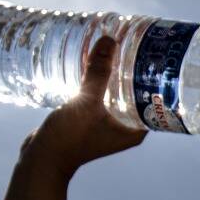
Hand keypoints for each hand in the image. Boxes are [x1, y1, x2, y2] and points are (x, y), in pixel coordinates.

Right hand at [22, 34, 146, 171]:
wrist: (41, 159)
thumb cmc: (69, 138)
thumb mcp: (87, 102)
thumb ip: (98, 72)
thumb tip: (109, 41)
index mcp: (134, 130)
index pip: (155, 101)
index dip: (157, 79)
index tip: (156, 56)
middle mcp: (124, 129)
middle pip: (136, 94)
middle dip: (135, 72)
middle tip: (137, 45)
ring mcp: (106, 125)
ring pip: (116, 94)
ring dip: (115, 76)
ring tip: (117, 50)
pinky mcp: (89, 120)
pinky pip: (99, 97)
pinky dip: (98, 82)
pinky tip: (94, 64)